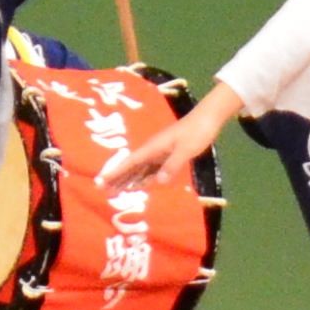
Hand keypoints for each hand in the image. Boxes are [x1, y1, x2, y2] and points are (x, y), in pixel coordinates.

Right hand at [93, 83, 237, 200]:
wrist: (207, 119)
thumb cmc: (197, 132)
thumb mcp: (185, 150)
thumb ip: (172, 165)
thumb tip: (157, 182)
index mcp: (153, 146)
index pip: (130, 161)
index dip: (115, 171)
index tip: (102, 180)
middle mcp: (153, 149)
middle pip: (131, 166)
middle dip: (117, 177)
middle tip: (103, 190)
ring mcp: (160, 152)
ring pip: (139, 168)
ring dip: (128, 179)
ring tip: (116, 190)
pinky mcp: (167, 154)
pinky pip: (150, 168)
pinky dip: (143, 177)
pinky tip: (139, 185)